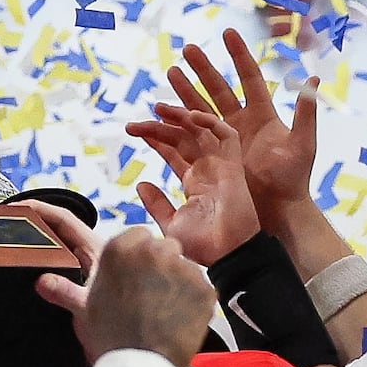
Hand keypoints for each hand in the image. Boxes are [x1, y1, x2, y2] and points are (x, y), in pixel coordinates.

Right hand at [75, 225, 216, 366]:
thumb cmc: (110, 338)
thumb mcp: (84, 311)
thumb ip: (63, 290)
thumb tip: (42, 282)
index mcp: (120, 248)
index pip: (137, 236)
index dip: (136, 255)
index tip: (134, 274)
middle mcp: (153, 251)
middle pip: (163, 247)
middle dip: (158, 265)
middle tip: (147, 294)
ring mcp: (182, 268)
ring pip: (183, 265)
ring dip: (176, 281)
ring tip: (162, 309)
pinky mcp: (203, 288)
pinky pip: (200, 287)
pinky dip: (193, 300)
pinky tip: (178, 317)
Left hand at [128, 102, 256, 265]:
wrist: (227, 257)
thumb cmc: (202, 248)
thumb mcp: (170, 223)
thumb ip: (157, 203)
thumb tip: (141, 184)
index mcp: (195, 183)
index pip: (173, 151)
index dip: (155, 138)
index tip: (132, 129)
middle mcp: (208, 171)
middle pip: (183, 138)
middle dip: (160, 126)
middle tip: (135, 123)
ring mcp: (221, 167)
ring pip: (202, 131)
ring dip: (181, 115)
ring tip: (158, 108)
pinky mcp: (233, 167)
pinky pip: (226, 136)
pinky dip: (211, 122)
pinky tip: (190, 116)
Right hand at [168, 30, 321, 232]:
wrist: (278, 210)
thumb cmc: (294, 178)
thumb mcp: (303, 144)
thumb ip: (306, 113)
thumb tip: (313, 79)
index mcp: (263, 115)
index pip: (249, 78)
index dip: (238, 55)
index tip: (226, 32)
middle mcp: (242, 122)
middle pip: (219, 88)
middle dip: (203, 68)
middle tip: (188, 49)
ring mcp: (225, 138)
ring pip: (201, 107)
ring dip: (186, 91)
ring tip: (170, 73)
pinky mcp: (213, 155)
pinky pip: (192, 134)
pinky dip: (178, 123)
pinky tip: (162, 112)